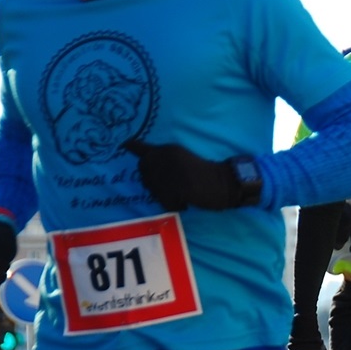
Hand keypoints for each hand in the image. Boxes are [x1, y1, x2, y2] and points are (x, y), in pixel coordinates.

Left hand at [124, 140, 252, 211]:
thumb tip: (144, 166)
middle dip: (152, 182)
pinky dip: (175, 205)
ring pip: (154, 189)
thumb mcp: (182, 160)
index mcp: (168, 149)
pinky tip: (187, 201)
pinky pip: (165, 202)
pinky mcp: (176, 187)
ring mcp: (170, 172)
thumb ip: (164, 162)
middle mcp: (165, 158)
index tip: (125, 144)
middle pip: (144, 172)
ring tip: (182, 193)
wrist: (226, 183)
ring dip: (165, 195)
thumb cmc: (206, 174)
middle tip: (172, 187)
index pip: (143, 148)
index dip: (133, 147)